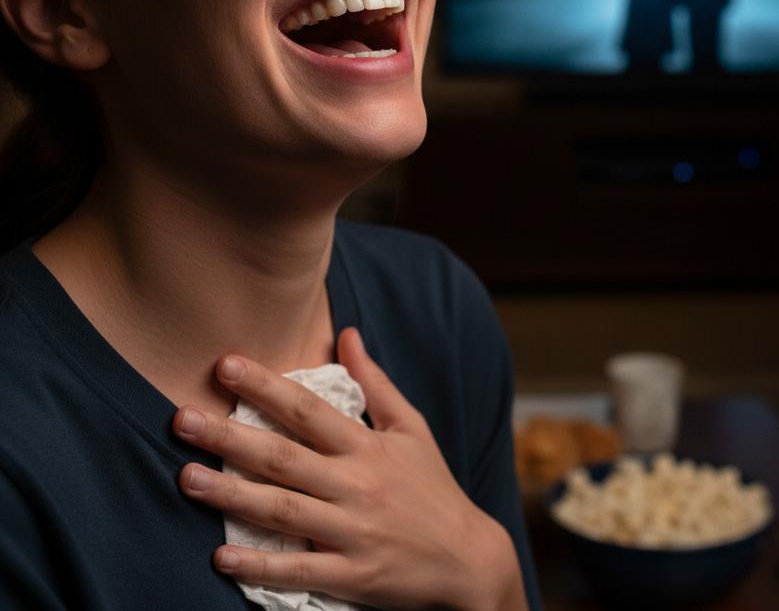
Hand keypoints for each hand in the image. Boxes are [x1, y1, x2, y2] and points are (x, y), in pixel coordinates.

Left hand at [173, 327, 526, 610]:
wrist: (468, 559)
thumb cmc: (433, 486)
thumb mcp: (411, 428)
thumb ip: (376, 383)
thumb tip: (347, 333)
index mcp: (369, 447)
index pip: (309, 410)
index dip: (266, 387)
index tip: (225, 365)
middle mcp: (357, 485)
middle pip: (284, 457)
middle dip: (230, 437)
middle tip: (181, 418)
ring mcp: (353, 532)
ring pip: (283, 511)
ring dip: (231, 495)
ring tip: (186, 478)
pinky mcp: (353, 575)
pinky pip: (300, 572)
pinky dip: (260, 565)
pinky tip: (221, 557)